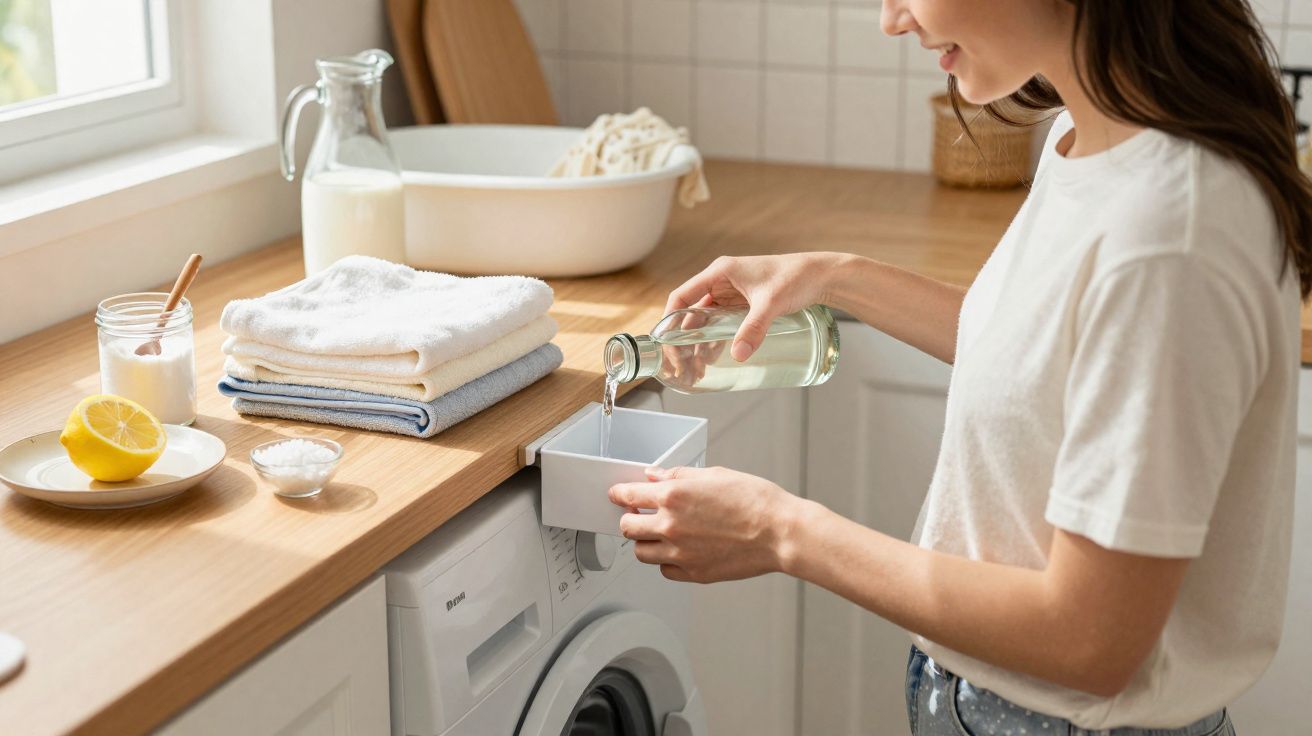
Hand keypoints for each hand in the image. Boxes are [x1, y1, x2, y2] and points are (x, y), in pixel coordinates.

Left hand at [608, 466, 804, 582]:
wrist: (780, 532)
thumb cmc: (755, 501)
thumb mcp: (714, 475)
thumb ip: (678, 476)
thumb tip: (656, 476)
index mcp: (674, 497)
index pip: (629, 496)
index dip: (619, 495)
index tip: (617, 495)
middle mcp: (671, 527)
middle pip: (628, 528)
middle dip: (629, 520)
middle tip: (637, 515)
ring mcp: (680, 554)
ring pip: (642, 553)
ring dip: (645, 542)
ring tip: (659, 534)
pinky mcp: (694, 573)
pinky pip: (665, 571)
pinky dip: (666, 561)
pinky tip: (678, 550)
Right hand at [665, 253, 845, 360]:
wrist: (821, 276)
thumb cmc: (796, 278)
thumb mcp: (771, 303)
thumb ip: (754, 328)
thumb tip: (738, 354)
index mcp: (720, 272)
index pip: (682, 296)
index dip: (669, 321)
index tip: (667, 345)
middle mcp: (721, 281)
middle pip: (690, 313)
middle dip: (683, 341)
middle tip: (683, 367)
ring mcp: (731, 293)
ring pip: (704, 321)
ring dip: (697, 343)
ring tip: (697, 369)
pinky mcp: (743, 304)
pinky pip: (720, 324)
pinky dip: (713, 340)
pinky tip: (712, 358)